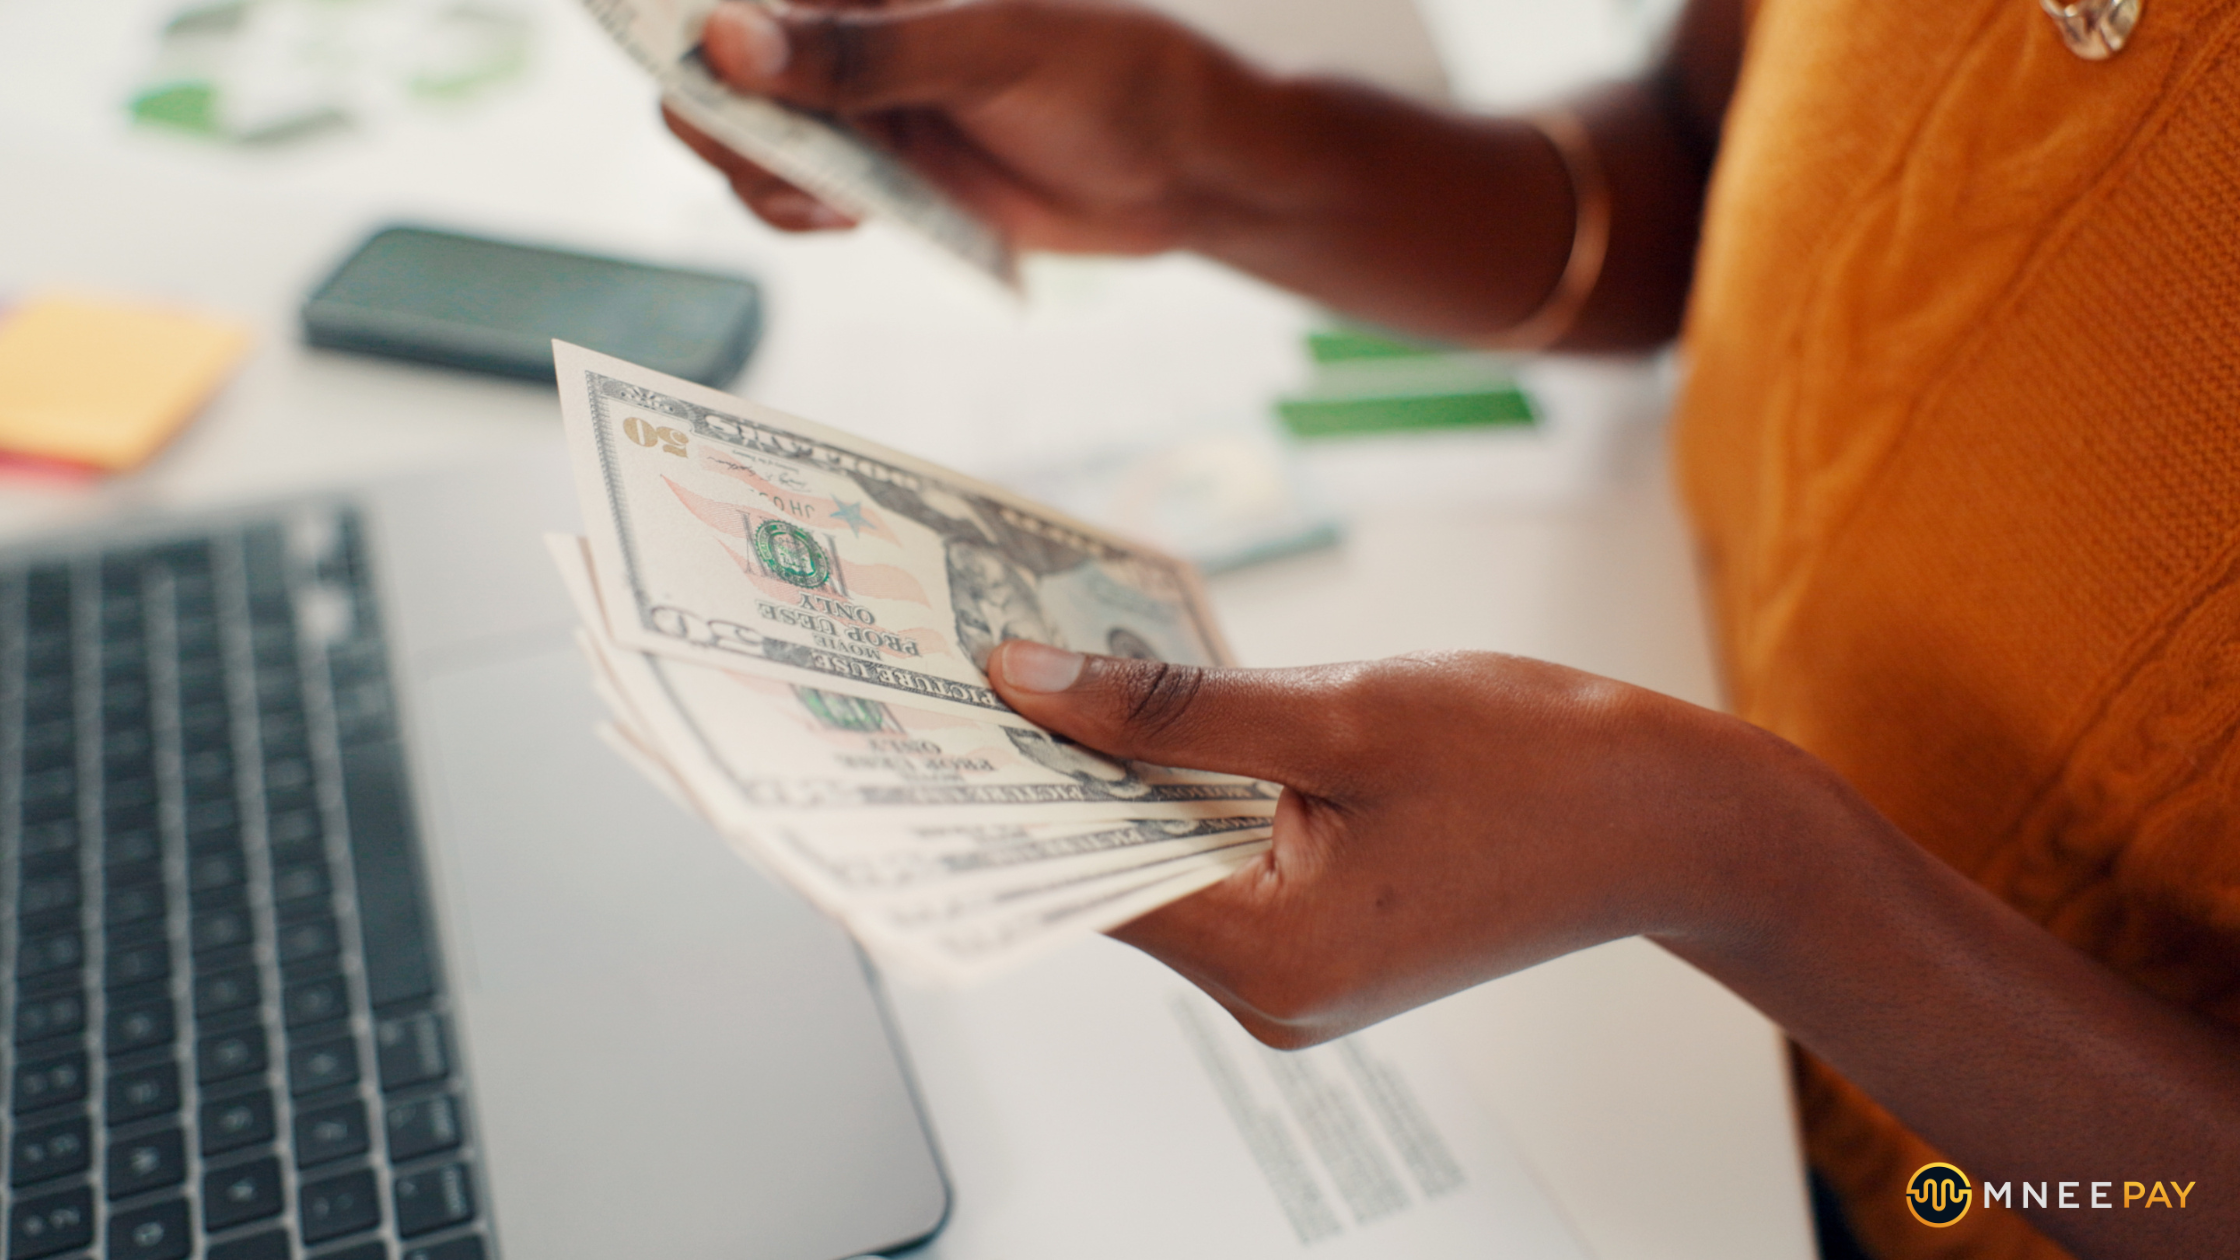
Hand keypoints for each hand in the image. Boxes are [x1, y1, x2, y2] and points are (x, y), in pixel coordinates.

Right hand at [669, 0, 1294, 250]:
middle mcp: (847, 27)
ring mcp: (857, 100)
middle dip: (720, 117)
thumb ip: (863, 52)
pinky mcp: (878, 170)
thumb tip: (729, 42)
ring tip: (834, 200)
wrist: (1183, 168)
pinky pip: (793, 192)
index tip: (677, 60)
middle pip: (713, 67)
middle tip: (781, 159)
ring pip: (744, 138)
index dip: (678, 21)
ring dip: (761, 175)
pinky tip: (851, 218)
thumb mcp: (990, 51)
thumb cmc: (1110, 74)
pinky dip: (797, 211)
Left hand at [986, 640, 1846, 1045]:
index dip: (1003, 790)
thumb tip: (1029, 684)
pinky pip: (1222, 859)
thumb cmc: (1540, 767)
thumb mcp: (1340, 712)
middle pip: (1116, 873)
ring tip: (1045, 669)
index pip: (1084, 881)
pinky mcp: (1326, 938)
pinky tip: (1150, 713)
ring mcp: (1299, 976)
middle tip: (973, 663)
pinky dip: (1187, 790)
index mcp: (1272, 961)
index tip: (926, 717)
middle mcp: (1273, 994)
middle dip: (1055, 768)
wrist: (1678, 820)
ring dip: (1121, 772)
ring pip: (1166, 861)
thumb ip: (1172, 708)